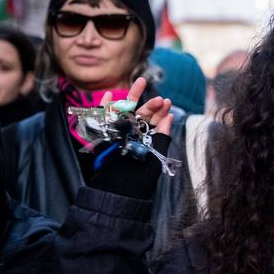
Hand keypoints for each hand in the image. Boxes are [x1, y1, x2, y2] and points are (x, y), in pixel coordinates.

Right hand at [90, 78, 173, 199]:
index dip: (161, 112)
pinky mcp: (103, 136)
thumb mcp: (155, 157)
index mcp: (146, 140)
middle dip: (149, 103)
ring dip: (131, 97)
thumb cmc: (139, 178)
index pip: (154, 122)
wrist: (117, 191)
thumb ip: (161, 138)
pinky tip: (110, 95)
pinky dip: (106, 107)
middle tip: (158, 96)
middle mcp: (132, 135)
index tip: (167, 103)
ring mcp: (118, 134)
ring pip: (125, 112)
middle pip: (141, 114)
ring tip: (140, 82)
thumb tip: (169, 117)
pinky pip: (104, 119)